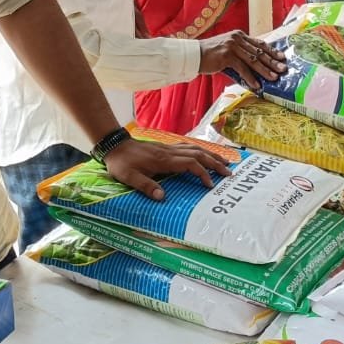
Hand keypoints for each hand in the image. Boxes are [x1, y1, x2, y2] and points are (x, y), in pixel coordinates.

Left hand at [104, 139, 231, 200]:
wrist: (114, 145)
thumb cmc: (121, 163)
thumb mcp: (129, 177)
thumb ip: (145, 186)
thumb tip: (163, 198)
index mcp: (163, 160)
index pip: (190, 163)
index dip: (203, 173)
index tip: (210, 185)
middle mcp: (169, 152)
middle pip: (198, 154)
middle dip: (215, 163)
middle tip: (229, 173)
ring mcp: (168, 148)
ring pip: (195, 148)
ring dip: (211, 155)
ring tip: (224, 162)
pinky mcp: (166, 147)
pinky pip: (188, 147)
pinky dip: (200, 151)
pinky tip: (204, 155)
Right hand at [198, 30, 286, 88]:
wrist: (195, 55)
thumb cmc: (212, 55)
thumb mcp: (228, 49)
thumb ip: (241, 53)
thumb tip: (256, 66)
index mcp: (240, 36)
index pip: (260, 43)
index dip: (272, 51)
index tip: (282, 57)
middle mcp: (237, 39)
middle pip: (259, 51)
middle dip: (272, 61)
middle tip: (283, 69)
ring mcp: (232, 46)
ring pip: (253, 60)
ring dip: (264, 70)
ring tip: (274, 78)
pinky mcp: (227, 56)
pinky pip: (242, 68)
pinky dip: (250, 77)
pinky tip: (257, 85)